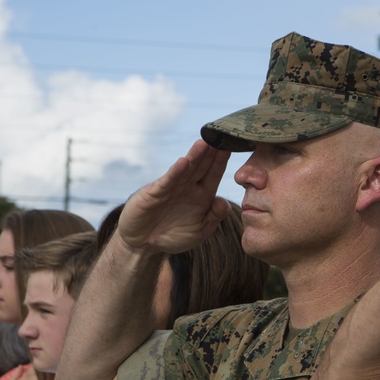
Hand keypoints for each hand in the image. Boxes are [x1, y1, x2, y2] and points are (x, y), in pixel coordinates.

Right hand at [118, 139, 231, 254]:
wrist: (144, 244)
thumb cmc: (173, 235)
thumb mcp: (200, 230)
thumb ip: (214, 217)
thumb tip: (225, 202)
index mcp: (202, 195)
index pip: (214, 174)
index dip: (222, 161)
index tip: (235, 146)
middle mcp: (188, 187)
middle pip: (202, 166)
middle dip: (212, 152)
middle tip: (223, 135)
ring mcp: (171, 188)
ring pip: (186, 169)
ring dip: (195, 156)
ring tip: (205, 143)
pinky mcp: (155, 193)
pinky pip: (167, 181)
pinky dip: (175, 172)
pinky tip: (183, 162)